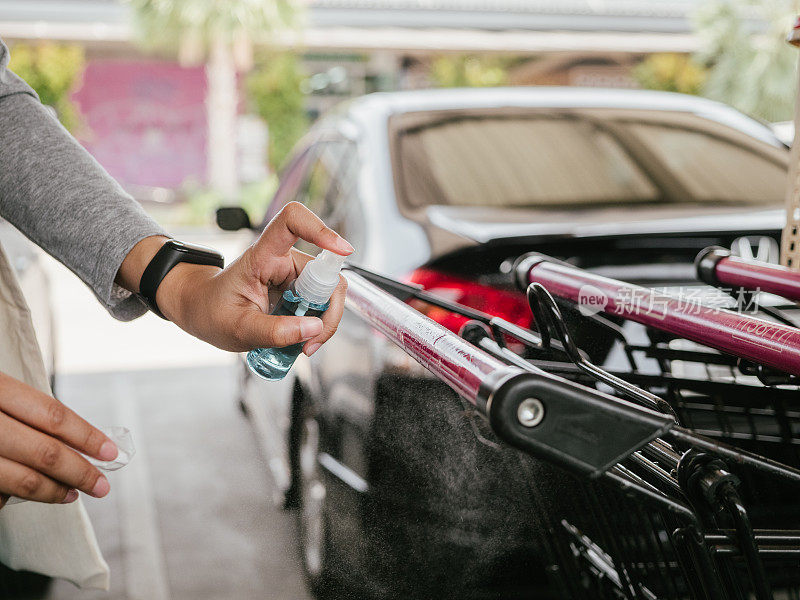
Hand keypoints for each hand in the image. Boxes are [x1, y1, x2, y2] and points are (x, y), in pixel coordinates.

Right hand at [0, 372, 117, 508]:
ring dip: (52, 491)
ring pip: (18, 479)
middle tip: (102, 485)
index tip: (109, 451)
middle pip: (43, 451)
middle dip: (79, 471)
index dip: (86, 435)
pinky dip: (10, 497)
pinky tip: (28, 494)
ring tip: (72, 493)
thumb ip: (24, 410)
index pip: (53, 415)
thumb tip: (74, 439)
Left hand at [121, 202, 352, 353]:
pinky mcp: (300, 290)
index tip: (342, 250)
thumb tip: (313, 329)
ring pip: (329, 293)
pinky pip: (323, 305)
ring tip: (304, 346)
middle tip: (312, 342)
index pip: (292, 222)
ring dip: (325, 323)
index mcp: (263, 255)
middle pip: (325, 274)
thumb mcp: (238, 329)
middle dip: (328, 311)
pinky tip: (303, 340)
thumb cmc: (212, 311)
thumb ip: (274, 331)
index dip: (320, 228)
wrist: (203, 311)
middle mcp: (283, 260)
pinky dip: (319, 325)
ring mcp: (294, 275)